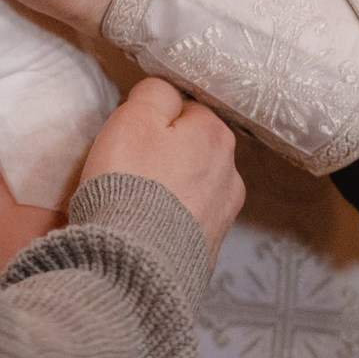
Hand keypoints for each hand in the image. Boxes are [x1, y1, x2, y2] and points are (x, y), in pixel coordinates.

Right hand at [80, 78, 243, 261]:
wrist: (135, 264)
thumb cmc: (130, 186)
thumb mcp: (134, 118)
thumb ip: (155, 93)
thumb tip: (165, 93)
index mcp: (216, 135)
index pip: (185, 110)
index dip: (152, 120)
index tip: (131, 137)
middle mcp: (230, 174)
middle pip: (190, 149)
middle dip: (163, 156)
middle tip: (128, 170)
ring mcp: (222, 215)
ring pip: (189, 186)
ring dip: (166, 191)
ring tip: (133, 204)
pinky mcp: (208, 250)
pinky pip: (184, 223)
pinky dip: (166, 222)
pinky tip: (143, 228)